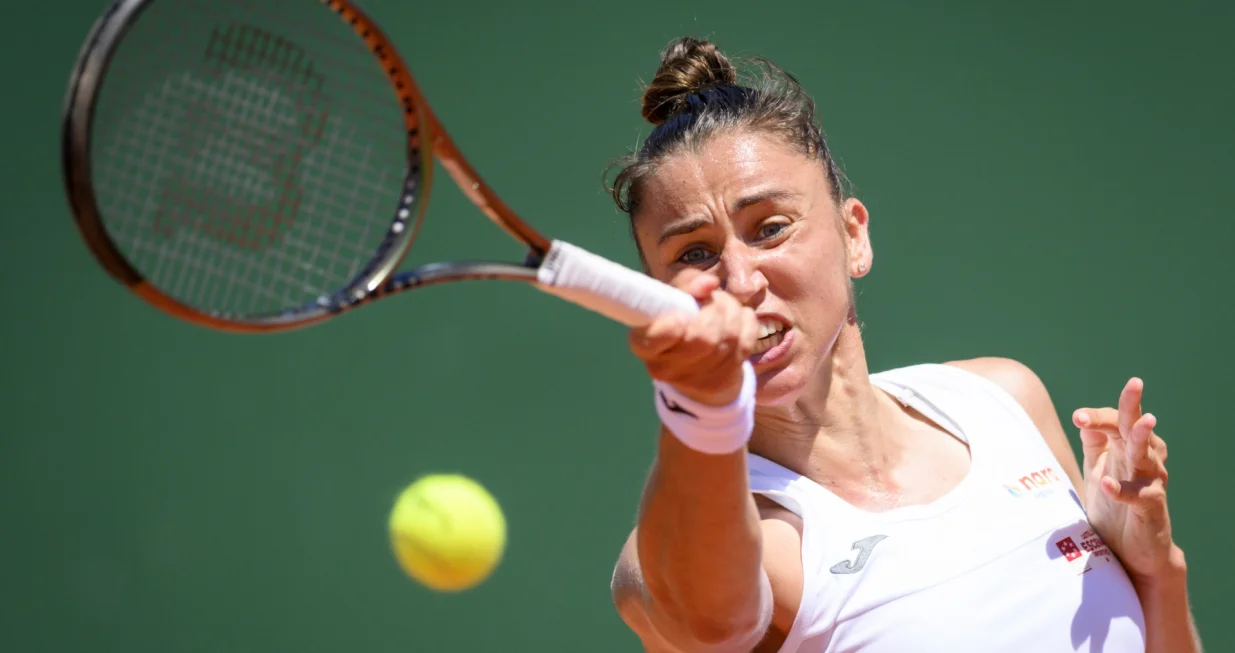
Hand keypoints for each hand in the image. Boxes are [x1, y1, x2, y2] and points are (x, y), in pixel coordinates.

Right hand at [629, 270, 758, 405]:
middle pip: (703, 337)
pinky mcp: (724, 380)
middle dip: (715, 309)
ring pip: (729, 337)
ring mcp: (698, 379)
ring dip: (732, 311)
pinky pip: (746, 342)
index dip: (671, 326)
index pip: (654, 339)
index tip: (681, 314)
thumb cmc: (679, 317)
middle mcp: (667, 368)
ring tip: (724, 305)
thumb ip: (687, 283)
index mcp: (644, 345)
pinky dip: (746, 323)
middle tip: (712, 299)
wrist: (697, 357)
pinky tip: (736, 321)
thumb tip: (710, 283)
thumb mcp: (674, 295)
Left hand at [1072, 377, 1178, 581]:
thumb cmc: (1114, 506)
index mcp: (1126, 449)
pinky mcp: (1151, 509)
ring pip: (1148, 456)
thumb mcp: (1099, 470)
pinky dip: (1123, 491)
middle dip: (1133, 407)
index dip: (1099, 417)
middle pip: (1136, 429)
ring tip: (1141, 423)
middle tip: (1134, 385)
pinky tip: (1108, 485)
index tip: (1078, 417)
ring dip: (1142, 439)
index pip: (1115, 423)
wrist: (1131, 550)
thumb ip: (1094, 445)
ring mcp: (1150, 483)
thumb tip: (1082, 417)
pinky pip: (1141, 496)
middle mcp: (1141, 461)